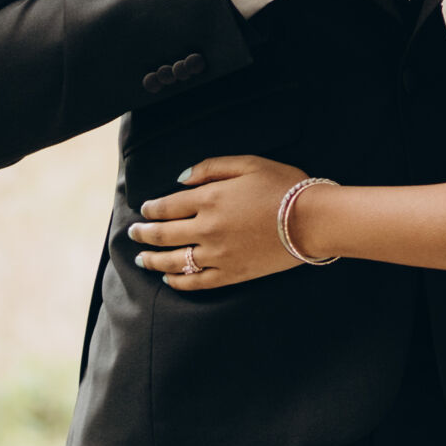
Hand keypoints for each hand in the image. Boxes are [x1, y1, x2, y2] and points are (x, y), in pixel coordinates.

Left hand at [131, 156, 313, 289]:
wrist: (312, 220)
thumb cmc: (284, 185)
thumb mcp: (248, 163)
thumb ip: (210, 168)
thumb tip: (180, 180)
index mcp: (210, 199)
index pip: (167, 207)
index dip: (151, 209)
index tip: (145, 210)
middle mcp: (207, 228)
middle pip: (164, 235)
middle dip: (143, 234)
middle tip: (133, 233)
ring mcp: (218, 254)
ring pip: (174, 261)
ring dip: (152, 260)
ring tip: (141, 258)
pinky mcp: (231, 274)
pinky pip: (196, 282)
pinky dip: (177, 281)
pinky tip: (168, 278)